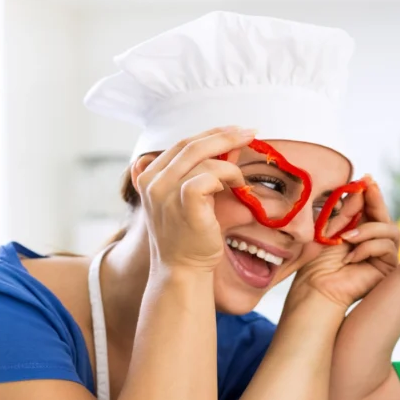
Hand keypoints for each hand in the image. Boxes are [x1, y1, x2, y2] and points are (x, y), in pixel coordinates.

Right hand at [134, 126, 255, 271]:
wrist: (182, 269)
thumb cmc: (189, 237)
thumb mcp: (187, 199)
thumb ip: (197, 173)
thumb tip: (226, 149)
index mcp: (148, 176)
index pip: (182, 144)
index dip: (210, 133)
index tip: (235, 130)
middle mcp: (152, 180)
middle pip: (191, 145)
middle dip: (225, 136)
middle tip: (250, 132)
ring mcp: (164, 191)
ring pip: (203, 159)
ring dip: (229, 166)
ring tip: (240, 181)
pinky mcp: (183, 202)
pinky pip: (209, 176)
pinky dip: (228, 176)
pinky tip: (236, 187)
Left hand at [289, 178, 399, 309]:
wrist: (317, 288)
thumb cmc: (318, 262)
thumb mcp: (333, 228)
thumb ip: (348, 210)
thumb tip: (363, 187)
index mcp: (361, 231)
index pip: (372, 209)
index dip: (371, 193)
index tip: (365, 179)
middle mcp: (375, 242)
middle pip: (385, 216)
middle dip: (376, 201)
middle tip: (369, 187)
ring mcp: (383, 255)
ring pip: (389, 230)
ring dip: (367, 230)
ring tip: (346, 238)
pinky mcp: (388, 268)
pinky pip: (387, 247)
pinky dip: (367, 248)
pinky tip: (351, 258)